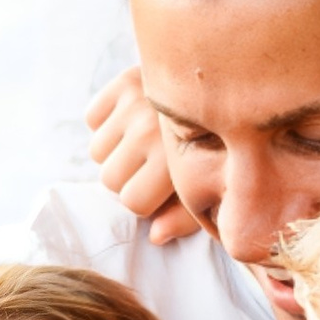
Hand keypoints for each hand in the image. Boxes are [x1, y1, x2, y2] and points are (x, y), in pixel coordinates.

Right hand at [88, 64, 203, 244]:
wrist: (226, 88)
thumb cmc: (216, 145)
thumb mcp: (208, 184)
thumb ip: (184, 216)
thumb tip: (156, 237)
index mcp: (173, 158)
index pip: (133, 201)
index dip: (145, 201)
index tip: (160, 189)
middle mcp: (149, 129)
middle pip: (109, 179)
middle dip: (127, 179)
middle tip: (149, 165)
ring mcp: (134, 103)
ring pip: (96, 151)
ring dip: (115, 151)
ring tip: (143, 141)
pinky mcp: (123, 82)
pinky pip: (93, 118)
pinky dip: (107, 122)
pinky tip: (133, 120)